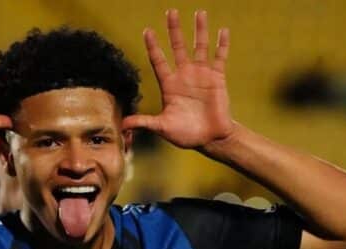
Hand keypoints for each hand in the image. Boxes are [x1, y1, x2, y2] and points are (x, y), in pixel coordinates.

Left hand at [123, 10, 234, 148]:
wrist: (211, 139)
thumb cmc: (186, 134)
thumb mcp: (162, 128)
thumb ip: (144, 122)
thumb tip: (122, 125)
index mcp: (169, 85)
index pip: (158, 60)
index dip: (153, 46)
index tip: (147, 31)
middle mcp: (184, 75)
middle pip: (177, 47)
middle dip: (174, 30)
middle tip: (170, 12)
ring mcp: (201, 75)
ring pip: (199, 47)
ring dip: (200, 30)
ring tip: (200, 12)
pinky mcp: (217, 78)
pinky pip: (219, 58)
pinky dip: (222, 45)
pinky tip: (223, 30)